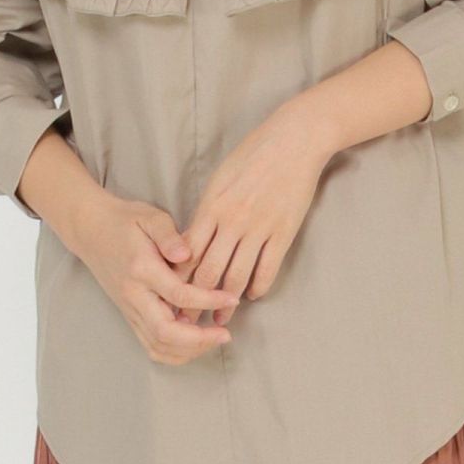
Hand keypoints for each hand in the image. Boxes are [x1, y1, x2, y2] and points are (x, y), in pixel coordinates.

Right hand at [74, 191, 240, 365]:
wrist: (90, 230)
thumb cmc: (125, 220)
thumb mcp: (150, 217)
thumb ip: (169, 235)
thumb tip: (187, 254)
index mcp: (142, 269)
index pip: (178, 294)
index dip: (208, 300)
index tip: (231, 298)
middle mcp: (133, 295)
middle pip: (166, 332)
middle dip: (199, 340)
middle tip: (226, 334)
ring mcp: (129, 309)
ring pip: (157, 346)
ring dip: (189, 350)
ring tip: (214, 339)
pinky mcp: (129, 316)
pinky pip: (150, 345)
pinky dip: (174, 352)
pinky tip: (194, 342)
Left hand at [170, 105, 336, 326]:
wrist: (293, 140)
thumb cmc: (253, 153)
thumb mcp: (219, 178)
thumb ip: (207, 209)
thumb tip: (193, 239)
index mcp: (212, 206)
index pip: (187, 253)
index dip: (177, 280)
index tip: (169, 299)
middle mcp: (232, 221)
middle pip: (208, 272)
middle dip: (195, 302)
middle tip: (187, 324)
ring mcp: (259, 228)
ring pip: (237, 277)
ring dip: (226, 303)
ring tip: (220, 320)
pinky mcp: (283, 232)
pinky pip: (267, 269)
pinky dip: (258, 287)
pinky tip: (253, 295)